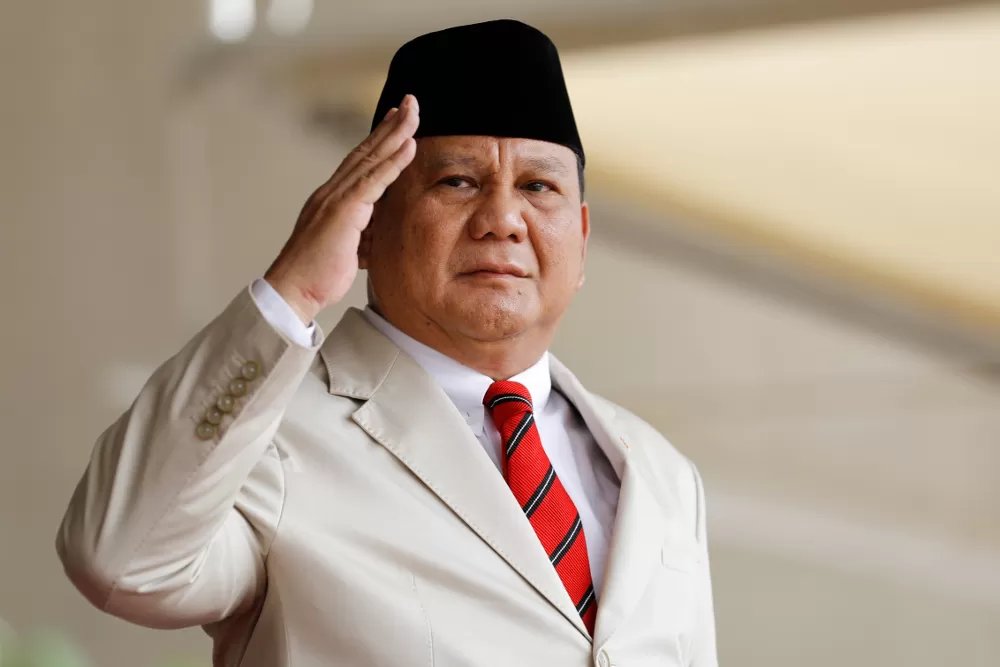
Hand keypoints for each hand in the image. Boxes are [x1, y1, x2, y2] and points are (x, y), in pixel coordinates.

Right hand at [264, 94, 419, 323]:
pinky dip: (393, 161)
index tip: (397, 122)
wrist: (293, 291)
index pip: (359, 163)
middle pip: (366, 151)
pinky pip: (374, 180)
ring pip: (371, 158)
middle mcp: (332, 192)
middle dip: (389, 125)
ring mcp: (336, 198)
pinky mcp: (343, 210)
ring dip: (395, 133)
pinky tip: (409, 144)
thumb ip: (361, 235)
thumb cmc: (317, 276)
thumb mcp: (346, 250)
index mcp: (332, 200)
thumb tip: (375, 233)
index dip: (379, 141)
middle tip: (410, 102)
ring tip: (413, 112)